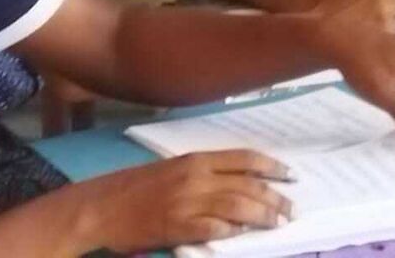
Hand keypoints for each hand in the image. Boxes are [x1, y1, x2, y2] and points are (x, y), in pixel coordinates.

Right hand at [96, 150, 293, 252]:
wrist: (102, 205)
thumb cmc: (138, 186)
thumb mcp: (175, 169)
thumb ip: (206, 174)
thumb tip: (240, 184)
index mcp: (198, 159)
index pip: (245, 158)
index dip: (272, 166)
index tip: (292, 175)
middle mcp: (197, 176)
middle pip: (247, 184)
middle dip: (275, 197)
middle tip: (292, 208)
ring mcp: (188, 201)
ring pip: (237, 206)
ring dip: (262, 215)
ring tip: (279, 223)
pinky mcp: (177, 226)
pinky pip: (212, 229)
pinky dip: (231, 232)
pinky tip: (243, 236)